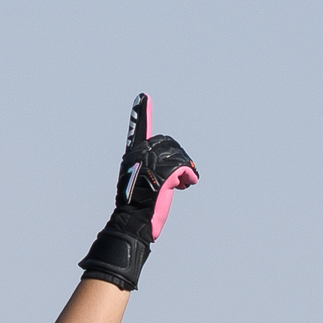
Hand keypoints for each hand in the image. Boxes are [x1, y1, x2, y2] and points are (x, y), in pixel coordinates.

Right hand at [79, 94, 197, 290]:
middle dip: (179, 157)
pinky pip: (183, 167)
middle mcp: (138, 157)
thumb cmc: (140, 209)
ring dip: (185, 169)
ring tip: (184, 182)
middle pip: (167, 143)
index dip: (141, 115)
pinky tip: (188, 183)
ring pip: (177, 156)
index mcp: (132, 157)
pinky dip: (189, 175)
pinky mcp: (161, 175)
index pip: (138, 132)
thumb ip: (155, 170)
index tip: (143, 97)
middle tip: (184, 174)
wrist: (134, 225)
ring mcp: (149, 165)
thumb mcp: (145, 185)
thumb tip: (178, 169)